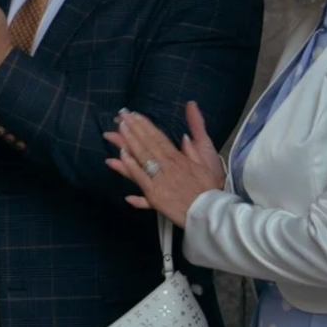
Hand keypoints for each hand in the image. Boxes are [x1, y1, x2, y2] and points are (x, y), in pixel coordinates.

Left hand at [106, 101, 223, 224]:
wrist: (208, 210)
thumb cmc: (208, 189)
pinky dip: (131, 167)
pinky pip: (141, 178)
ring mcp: (160, 179)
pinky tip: (121, 156)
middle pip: (148, 143)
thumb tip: (184, 137)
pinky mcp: (155, 195)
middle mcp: (168, 165)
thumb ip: (192, 149)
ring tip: (118, 129)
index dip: (146, 125)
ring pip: (142, 157)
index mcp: (178, 157)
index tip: (135, 115)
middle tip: (121, 115)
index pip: (159, 137)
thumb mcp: (205, 164)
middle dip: (134, 128)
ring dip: (129, 142)